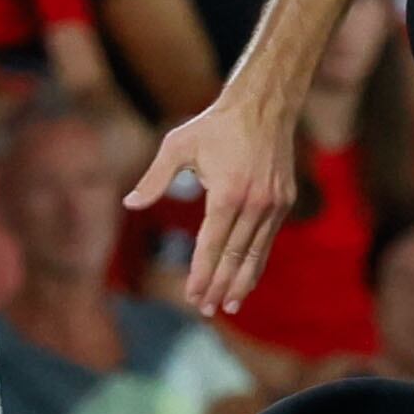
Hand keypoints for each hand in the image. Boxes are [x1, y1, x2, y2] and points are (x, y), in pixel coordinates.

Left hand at [126, 91, 300, 316]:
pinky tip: (246, 279)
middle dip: (218, 286)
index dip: (201, 274)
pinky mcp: (284, 202)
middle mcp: (254, 203)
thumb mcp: (178, 144)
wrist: (264, 105)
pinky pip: (267, 241)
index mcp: (228, 193)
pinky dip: (256, 264)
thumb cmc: (215, 125)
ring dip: (241, 283)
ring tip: (228, 306)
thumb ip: (155, 178)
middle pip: (234, 257)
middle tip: (206, 309)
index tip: (192, 296)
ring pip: (255, 255)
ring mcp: (273, 204)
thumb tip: (130, 203)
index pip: (212, 246)